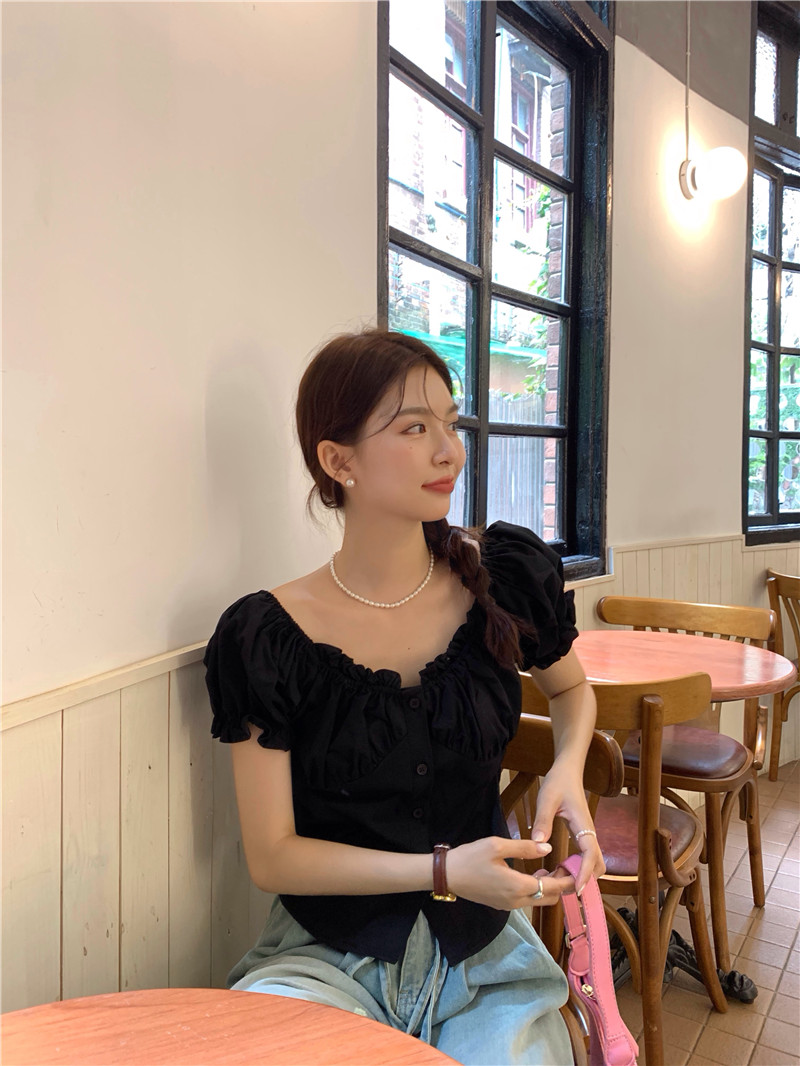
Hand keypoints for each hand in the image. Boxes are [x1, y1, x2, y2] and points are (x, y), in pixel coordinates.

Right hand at [446, 836, 574, 910]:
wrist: (446, 875)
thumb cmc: (470, 858)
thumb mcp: (496, 845)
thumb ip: (524, 847)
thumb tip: (547, 847)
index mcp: (517, 886)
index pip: (551, 887)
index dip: (567, 879)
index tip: (577, 868)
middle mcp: (516, 901)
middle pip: (549, 898)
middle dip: (561, 886)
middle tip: (567, 867)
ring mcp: (508, 905)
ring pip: (538, 900)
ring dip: (548, 888)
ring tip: (552, 868)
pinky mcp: (501, 904)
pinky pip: (527, 900)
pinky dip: (536, 890)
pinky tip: (534, 874)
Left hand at [530, 762, 605, 894]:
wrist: (567, 772)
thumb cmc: (558, 783)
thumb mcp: (547, 799)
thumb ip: (544, 820)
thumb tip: (539, 843)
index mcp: (584, 825)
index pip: (591, 854)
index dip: (585, 872)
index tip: (578, 888)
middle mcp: (589, 834)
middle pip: (598, 864)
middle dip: (586, 880)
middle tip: (563, 888)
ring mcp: (587, 836)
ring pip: (593, 863)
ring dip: (581, 875)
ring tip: (559, 879)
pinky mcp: (582, 837)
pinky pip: (585, 858)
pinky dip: (577, 868)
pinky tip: (560, 869)